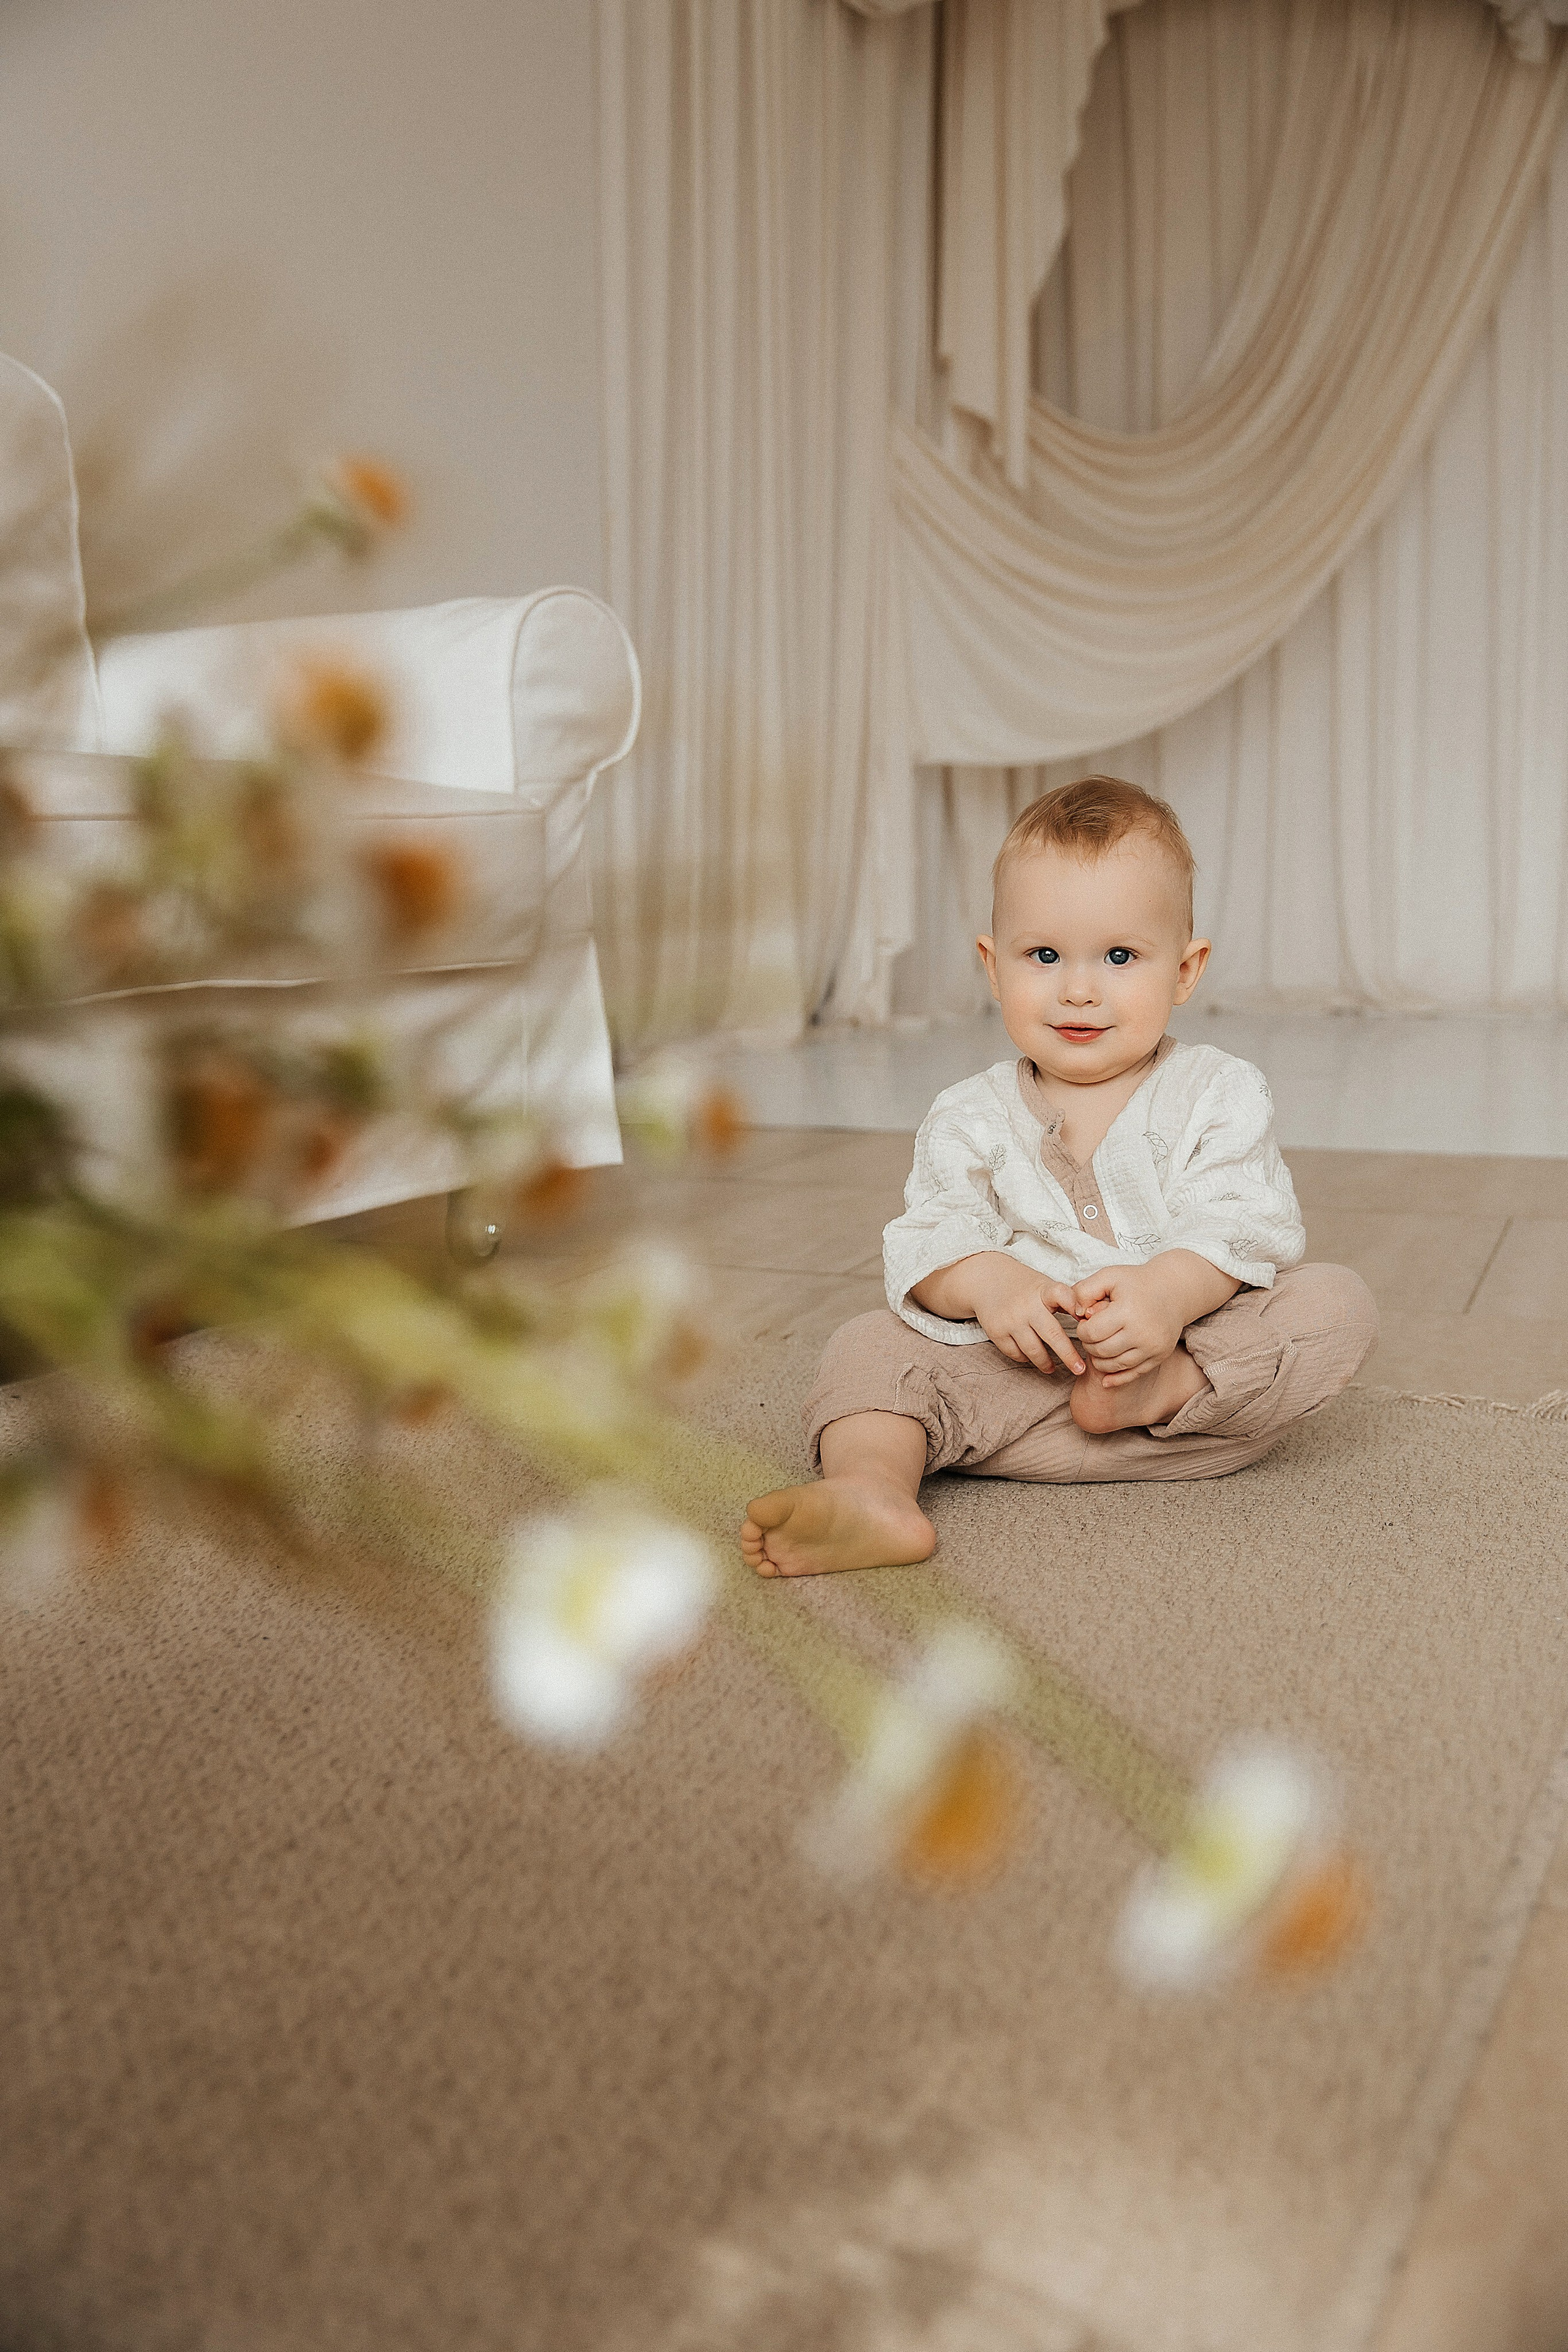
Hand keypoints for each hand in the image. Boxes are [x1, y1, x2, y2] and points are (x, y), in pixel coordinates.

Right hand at [956, 1255, 1086, 1376]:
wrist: (987, 1280)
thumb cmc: (1025, 1286)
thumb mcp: (1044, 1285)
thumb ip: (1064, 1300)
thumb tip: (1089, 1320)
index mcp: (1042, 1290)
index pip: (1061, 1295)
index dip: (1074, 1305)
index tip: (1084, 1320)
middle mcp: (1026, 1306)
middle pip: (1052, 1335)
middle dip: (1068, 1355)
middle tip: (1080, 1369)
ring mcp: (1010, 1320)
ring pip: (1033, 1350)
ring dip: (1045, 1363)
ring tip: (1053, 1369)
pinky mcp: (996, 1332)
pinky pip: (1016, 1353)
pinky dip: (1026, 1358)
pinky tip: (1032, 1358)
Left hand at [1071, 1251, 1239, 1385]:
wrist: (1173, 1291)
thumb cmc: (1136, 1283)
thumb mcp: (1109, 1276)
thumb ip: (1085, 1291)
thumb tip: (1076, 1313)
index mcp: (1127, 1312)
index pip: (1092, 1332)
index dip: (1082, 1329)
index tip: (1085, 1322)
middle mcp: (1142, 1332)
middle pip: (1102, 1351)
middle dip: (1089, 1345)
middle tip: (1090, 1335)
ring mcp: (1153, 1347)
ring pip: (1115, 1366)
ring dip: (1100, 1361)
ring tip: (1098, 1347)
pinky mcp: (1160, 1357)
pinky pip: (1134, 1375)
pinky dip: (1117, 1378)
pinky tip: (1106, 1380)